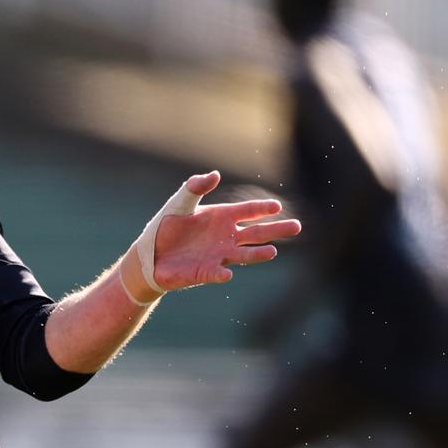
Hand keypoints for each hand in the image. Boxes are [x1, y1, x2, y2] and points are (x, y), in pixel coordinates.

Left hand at [150, 171, 300, 290]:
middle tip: (297, 227)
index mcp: (221, 217)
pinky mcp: (205, 272)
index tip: (277, 206)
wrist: (150, 254)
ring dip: (257, 254)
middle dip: (276, 230)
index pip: (248, 211)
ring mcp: (218, 255)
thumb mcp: (180, 203)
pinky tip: (227, 273)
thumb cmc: (167, 226)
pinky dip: (221, 273)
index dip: (262, 208)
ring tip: (272, 251)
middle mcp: (226, 237)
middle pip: (256, 233)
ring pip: (244, 255)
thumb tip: (215, 174)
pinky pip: (216, 273)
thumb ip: (195, 187)